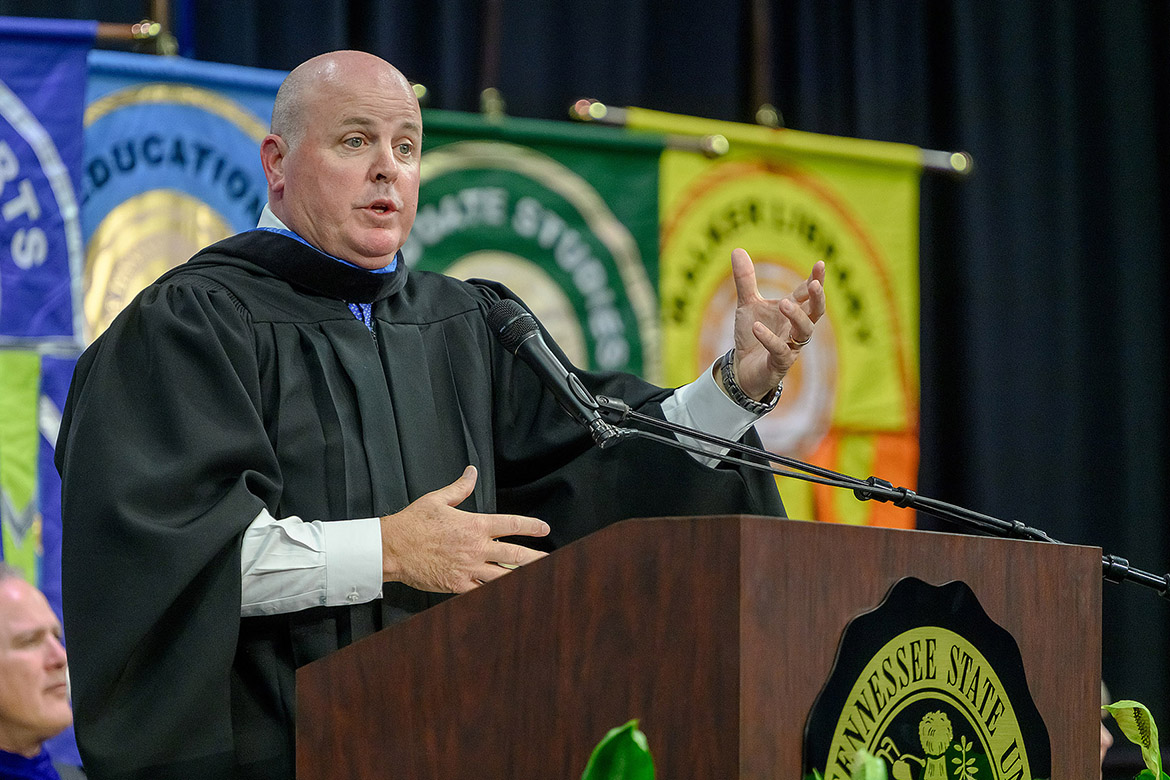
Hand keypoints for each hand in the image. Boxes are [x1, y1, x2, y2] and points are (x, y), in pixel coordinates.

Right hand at [380, 465, 548, 592]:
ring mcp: (468, 569)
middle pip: (515, 555)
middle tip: (551, 560)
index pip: (511, 525)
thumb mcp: (437, 499)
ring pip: (504, 576)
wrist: (392, 548)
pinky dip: (497, 593)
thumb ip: (460, 487)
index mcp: (474, 525)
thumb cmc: (413, 523)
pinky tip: (509, 595)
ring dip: (522, 577)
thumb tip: (471, 471)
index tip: (544, 529)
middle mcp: (476, 548)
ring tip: (538, 580)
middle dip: (536, 558)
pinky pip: (483, 592)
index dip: (531, 527)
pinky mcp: (457, 586)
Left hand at [727, 248, 825, 399]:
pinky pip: (779, 350)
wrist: (742, 369)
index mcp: (792, 312)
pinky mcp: (779, 363)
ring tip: (784, 304)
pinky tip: (757, 327)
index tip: (820, 264)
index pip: (807, 294)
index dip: (815, 280)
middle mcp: (795, 329)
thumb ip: (745, 280)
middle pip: (816, 313)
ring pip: (804, 332)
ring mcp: (790, 346)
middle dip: (818, 299)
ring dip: (796, 317)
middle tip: (815, 285)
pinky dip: (769, 338)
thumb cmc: (753, 335)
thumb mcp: (747, 304)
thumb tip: (737, 249)